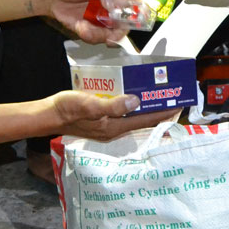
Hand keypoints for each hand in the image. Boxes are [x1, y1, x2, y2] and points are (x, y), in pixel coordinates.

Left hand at [43, 0, 138, 42]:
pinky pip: (96, 39)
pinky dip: (89, 35)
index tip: (139, 22)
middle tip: (110, 35)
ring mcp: (102, 21)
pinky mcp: (91, 30)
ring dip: (99, 35)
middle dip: (119, 32)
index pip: (137, 5)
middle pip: (127, 26)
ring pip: (111, 36)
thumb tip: (112, 4)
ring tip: (84, 27)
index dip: (142, 14)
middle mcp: (113, 10)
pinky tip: (80, 26)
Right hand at [48, 91, 177, 141]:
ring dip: (149, 110)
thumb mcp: (89, 104)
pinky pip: (126, 116)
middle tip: (174, 98)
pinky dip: (136, 109)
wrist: (49, 115)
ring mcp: (109, 127)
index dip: (164, 113)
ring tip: (161, 98)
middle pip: (144, 122)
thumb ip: (112, 105)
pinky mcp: (103, 122)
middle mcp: (115, 130)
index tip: (179, 104)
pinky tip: (137, 99)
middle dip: (160, 112)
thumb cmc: (68, 108)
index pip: (146, 120)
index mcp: (115, 127)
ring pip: (136, 120)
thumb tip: (136, 101)